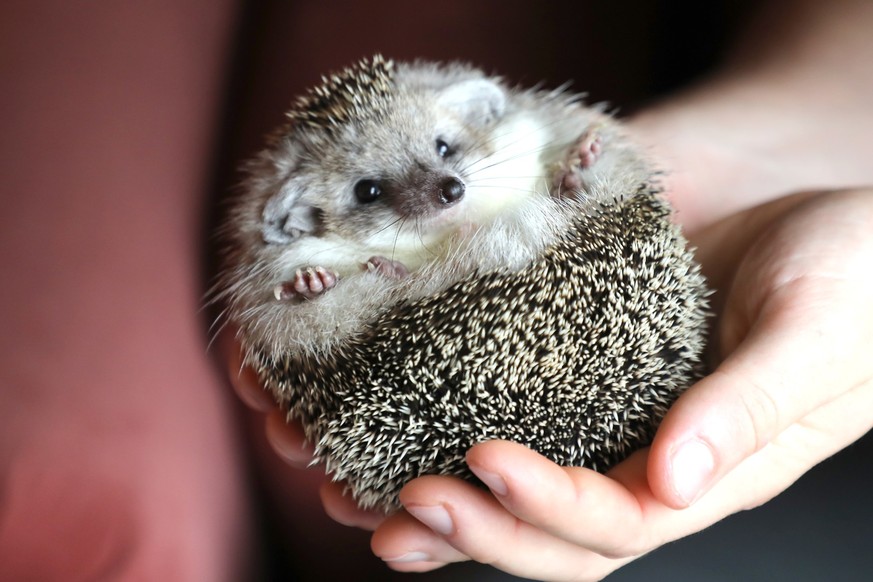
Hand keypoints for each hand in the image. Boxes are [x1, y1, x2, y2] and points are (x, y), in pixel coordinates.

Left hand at [362, 189, 872, 579]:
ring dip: (446, 502)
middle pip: (556, 529)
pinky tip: (396, 420)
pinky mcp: (590, 367)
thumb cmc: (856, 277)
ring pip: (523, 484)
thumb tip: (674, 480)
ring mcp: (617, 418)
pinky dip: (453, 423)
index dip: (549, 504)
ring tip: (358, 494)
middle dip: (476, 527)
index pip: (620, 520)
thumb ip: (750, 409)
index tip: (483, 461)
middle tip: (393, 508)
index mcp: (714, 472)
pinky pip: (520, 410)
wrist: (839, 222)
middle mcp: (654, 460)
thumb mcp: (816, 335)